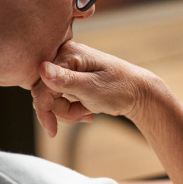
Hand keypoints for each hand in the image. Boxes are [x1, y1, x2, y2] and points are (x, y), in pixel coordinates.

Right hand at [32, 41, 155, 136]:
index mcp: (68, 53)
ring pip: (53, 98)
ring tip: (89, 112)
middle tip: (83, 114)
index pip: (42, 84)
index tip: (52, 130)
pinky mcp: (73, 80)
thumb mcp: (92, 87)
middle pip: (45, 92)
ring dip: (69, 111)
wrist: (139, 94)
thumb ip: (66, 80)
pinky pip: (61, 99)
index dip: (44, 109)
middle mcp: (65, 57)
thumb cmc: (121, 89)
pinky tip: (88, 110)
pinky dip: (72, 109)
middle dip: (62, 110)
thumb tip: (42, 69)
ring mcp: (68, 69)